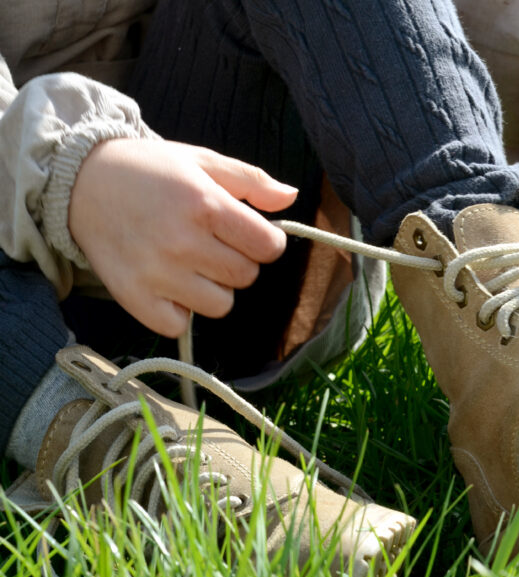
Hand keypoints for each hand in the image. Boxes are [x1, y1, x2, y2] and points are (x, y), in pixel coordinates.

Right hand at [69, 139, 293, 336]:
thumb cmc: (149, 170)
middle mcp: (182, 242)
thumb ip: (251, 180)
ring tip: (189, 263)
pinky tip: (167, 284)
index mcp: (205, 205)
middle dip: (237, 261)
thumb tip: (291, 197)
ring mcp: (157, 273)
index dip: (265, 242)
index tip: (248, 235)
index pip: (268, 247)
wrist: (80, 180)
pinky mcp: (133, 297)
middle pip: (246, 276)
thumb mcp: (202, 161)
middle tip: (210, 243)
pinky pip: (179, 325)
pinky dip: (178, 311)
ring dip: (212, 288)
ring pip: (220, 304)